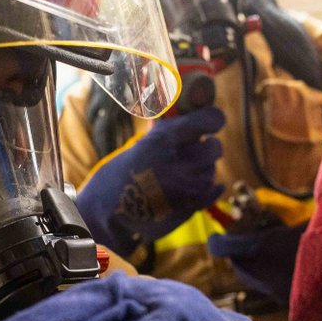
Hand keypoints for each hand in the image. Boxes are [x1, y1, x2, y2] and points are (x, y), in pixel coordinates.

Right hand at [75, 107, 225, 256]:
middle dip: (208, 148)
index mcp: (162, 140)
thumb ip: (172, 129)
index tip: (213, 123)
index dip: (213, 120)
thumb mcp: (144, 143)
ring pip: (211, 171)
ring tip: (183, 174)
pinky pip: (212, 192)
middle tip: (197, 151)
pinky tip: (201, 185)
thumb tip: (200, 111)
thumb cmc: (124, 172)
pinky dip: (211, 187)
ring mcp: (182, 188)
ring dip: (203, 170)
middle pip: (214, 148)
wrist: (108, 210)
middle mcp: (174, 163)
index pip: (207, 120)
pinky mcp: (186, 207)